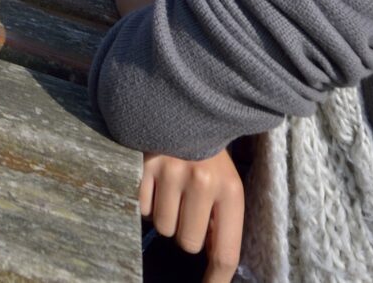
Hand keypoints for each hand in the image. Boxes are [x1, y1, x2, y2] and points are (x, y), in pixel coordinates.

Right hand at [140, 149, 244, 280]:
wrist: (185, 107)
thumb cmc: (208, 156)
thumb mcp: (226, 185)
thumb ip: (220, 222)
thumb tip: (214, 262)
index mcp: (230, 192)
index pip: (225, 253)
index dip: (216, 279)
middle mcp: (202, 184)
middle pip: (188, 243)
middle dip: (187, 232)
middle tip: (190, 206)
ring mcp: (172, 174)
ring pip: (163, 228)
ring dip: (166, 216)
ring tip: (174, 189)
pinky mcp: (145, 167)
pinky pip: (142, 209)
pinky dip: (148, 202)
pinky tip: (157, 181)